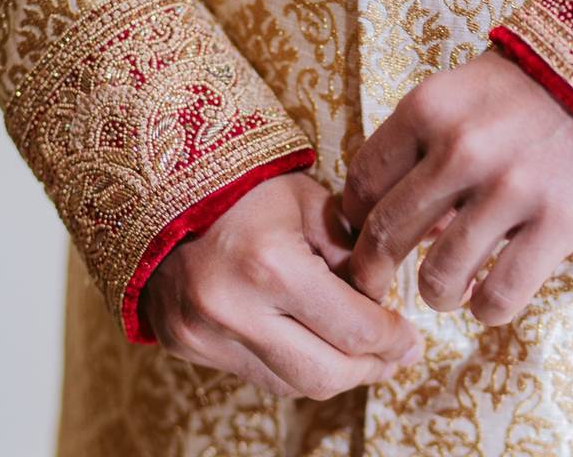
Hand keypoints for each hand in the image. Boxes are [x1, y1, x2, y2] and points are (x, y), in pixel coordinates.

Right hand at [141, 172, 422, 399]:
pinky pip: (257, 376)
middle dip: (370, 368)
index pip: (355, 330)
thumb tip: (386, 307)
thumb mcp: (312, 205)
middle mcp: (233, 310)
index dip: (394, 340)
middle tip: (393, 353)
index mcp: (272, 266)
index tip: (410, 338)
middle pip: (325, 375)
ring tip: (357, 351)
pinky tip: (311, 342)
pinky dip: (293, 366)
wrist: (162, 186)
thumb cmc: (245, 187)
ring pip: (291, 385)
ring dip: (333, 373)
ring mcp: (202, 334)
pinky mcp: (185, 345)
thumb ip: (353, 258)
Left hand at [344, 50, 572, 325]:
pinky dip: (487, 310)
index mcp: (429, 108)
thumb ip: (426, 144)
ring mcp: (511, 188)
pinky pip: (502, 294)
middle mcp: (461, 149)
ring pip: (440, 275)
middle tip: (377, 285)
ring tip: (446, 292)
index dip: (352, 219)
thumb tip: (403, 219)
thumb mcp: (468, 92)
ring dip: (436, 295)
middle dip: (372, 270)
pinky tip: (489, 301)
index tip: (359, 236)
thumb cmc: (540, 84)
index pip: (362, 181)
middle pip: (387, 233)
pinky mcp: (560, 222)